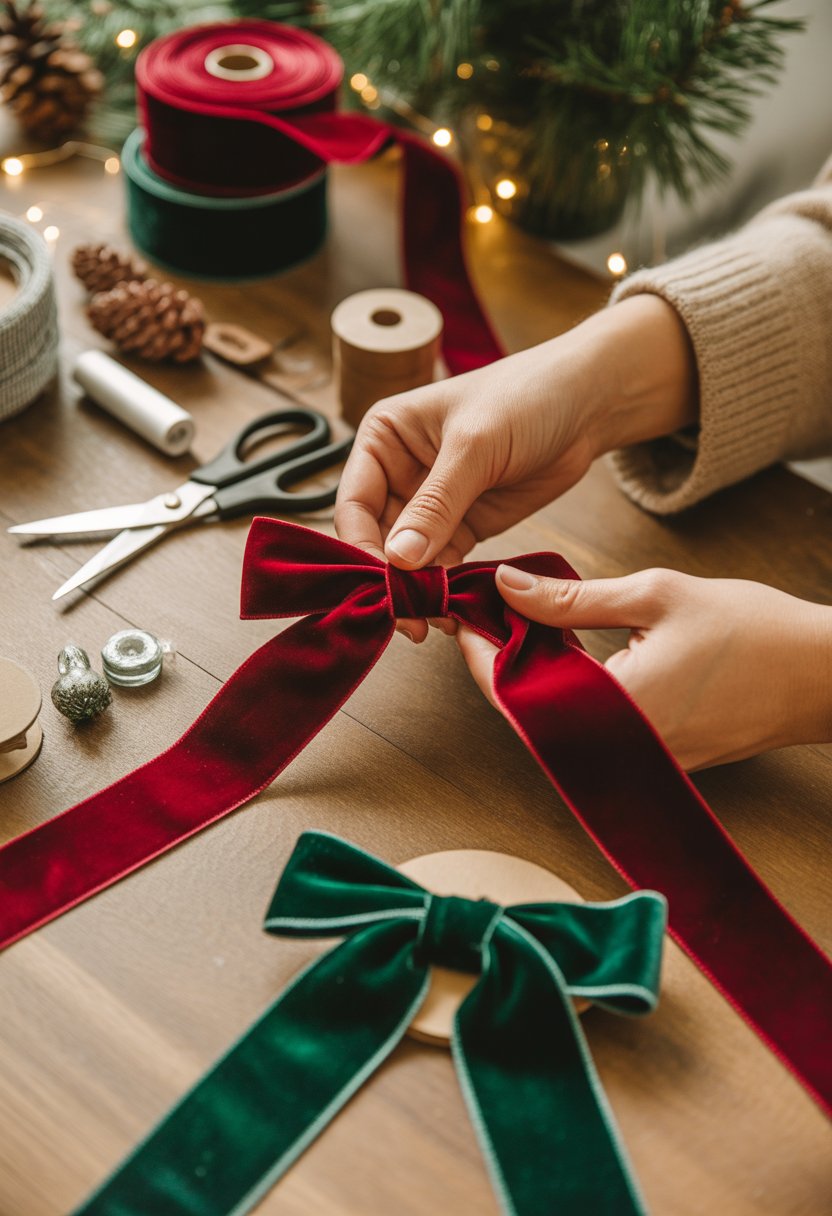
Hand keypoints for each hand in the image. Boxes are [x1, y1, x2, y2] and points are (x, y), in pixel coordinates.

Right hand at [335, 296, 696, 640]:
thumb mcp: (475, 446)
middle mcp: (398, 472)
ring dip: (419, 590)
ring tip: (435, 621)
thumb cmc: (526, 398)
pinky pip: (444, 564)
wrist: (586, 404)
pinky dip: (447, 589)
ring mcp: (430, 503)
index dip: (363, 549)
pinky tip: (455, 610)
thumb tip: (400, 559)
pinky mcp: (464, 525)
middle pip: (378, 539)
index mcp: (383, 438)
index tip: (383, 587)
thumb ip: (436, 504)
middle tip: (411, 618)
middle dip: (393, 579)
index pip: (354, 504)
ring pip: (410, 559)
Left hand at [457, 565, 831, 769]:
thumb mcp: (654, 595)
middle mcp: (614, 749)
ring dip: (532, 676)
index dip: (478, 649)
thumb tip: (508, 587)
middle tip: (489, 610)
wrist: (823, 675)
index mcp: (609, 709)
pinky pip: (588, 730)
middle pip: (525, 711)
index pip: (509, 690)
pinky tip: (566, 653)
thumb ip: (572, 599)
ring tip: (521, 623)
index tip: (466, 609)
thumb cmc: (750, 630)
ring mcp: (633, 761)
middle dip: (500, 660)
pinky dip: (568, 693)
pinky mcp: (651, 759)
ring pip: (555, 723)